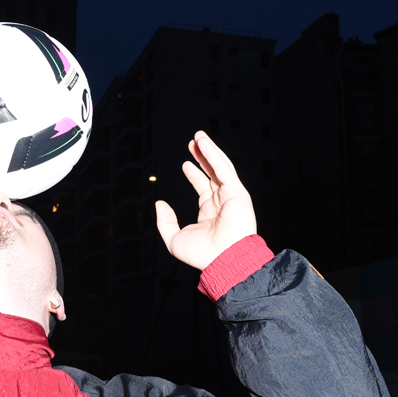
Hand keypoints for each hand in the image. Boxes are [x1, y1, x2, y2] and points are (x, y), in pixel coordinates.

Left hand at [155, 131, 256, 269]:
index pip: (202, 188)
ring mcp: (230, 197)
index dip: (194, 174)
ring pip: (219, 168)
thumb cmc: (201, 255)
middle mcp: (221, 203)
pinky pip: (224, 168)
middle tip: (192, 143)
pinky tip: (204, 143)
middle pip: (211, 174)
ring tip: (198, 137)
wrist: (223, 259)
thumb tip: (159, 204)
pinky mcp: (237, 192)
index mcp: (209, 213)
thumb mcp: (174, 238)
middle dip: (202, 157)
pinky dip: (214, 154)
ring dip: (209, 151)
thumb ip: (165, 221)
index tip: (186, 164)